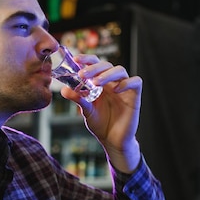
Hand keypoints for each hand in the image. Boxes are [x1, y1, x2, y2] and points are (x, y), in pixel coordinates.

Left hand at [59, 53, 141, 172]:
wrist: (112, 140)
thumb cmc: (100, 124)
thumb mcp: (86, 111)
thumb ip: (78, 99)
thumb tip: (64, 90)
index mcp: (100, 82)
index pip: (94, 64)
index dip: (86, 59)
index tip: (75, 59)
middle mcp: (112, 82)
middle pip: (106, 64)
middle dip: (94, 67)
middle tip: (82, 74)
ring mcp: (124, 88)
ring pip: (120, 70)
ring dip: (107, 74)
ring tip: (96, 83)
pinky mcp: (134, 96)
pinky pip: (136, 82)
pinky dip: (126, 83)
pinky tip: (116, 90)